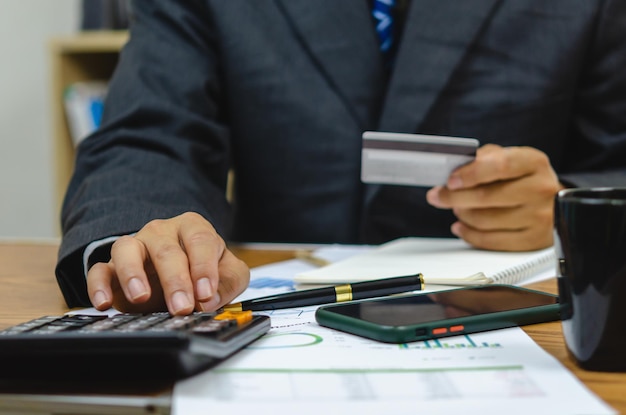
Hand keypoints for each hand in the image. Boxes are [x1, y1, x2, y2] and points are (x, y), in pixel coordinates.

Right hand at [86, 212, 249, 314]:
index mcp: (193, 228)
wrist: (176, 276)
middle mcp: (162, 232)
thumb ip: (228, 282)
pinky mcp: (113, 267)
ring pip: (127, 249)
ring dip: (133, 274)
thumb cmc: (203, 270)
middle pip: (167, 250)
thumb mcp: (228, 274)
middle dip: (175, 281)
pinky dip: (98, 285)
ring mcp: (135, 246)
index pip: (200, 241)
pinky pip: (99, 270)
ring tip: (141, 297)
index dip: (204, 267)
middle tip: (182, 307)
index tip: (206, 294)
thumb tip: (211, 299)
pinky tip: (105, 302)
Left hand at [426, 144, 563, 250]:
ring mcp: (539, 217)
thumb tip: (456, 168)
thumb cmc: (524, 178)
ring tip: (456, 208)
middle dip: (454, 197)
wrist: (554, 203)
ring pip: (485, 220)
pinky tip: (461, 226)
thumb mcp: (511, 158)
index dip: (470, 174)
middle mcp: (541, 189)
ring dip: (462, 214)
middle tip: (437, 196)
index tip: (450, 180)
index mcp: (534, 163)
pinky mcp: (533, 241)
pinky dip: (469, 234)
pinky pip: (492, 241)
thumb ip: (485, 158)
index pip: (499, 166)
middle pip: (487, 197)